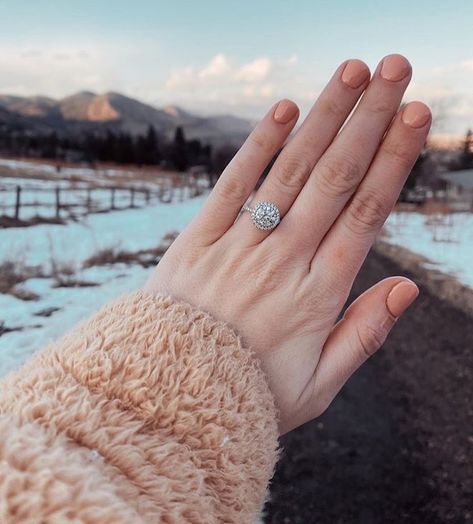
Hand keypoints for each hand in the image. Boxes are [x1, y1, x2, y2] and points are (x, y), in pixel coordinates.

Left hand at [144, 54, 429, 433]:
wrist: (169, 398)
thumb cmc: (251, 393)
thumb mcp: (318, 386)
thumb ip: (363, 336)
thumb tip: (407, 288)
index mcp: (317, 296)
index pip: (366, 214)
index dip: (393, 161)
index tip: (416, 117)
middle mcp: (282, 260)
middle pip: (334, 178)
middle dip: (368, 120)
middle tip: (396, 70)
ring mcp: (238, 246)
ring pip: (289, 172)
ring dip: (323, 118)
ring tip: (353, 72)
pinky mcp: (198, 241)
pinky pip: (232, 185)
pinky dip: (258, 145)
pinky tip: (284, 108)